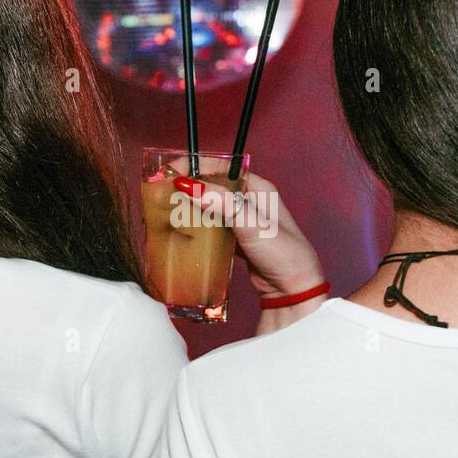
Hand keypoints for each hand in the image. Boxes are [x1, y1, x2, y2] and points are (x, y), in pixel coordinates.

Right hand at [172, 171, 323, 300]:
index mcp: (260, 189)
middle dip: (191, 186)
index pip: (223, 168)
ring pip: (213, 207)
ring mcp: (244, 221)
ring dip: (193, 206)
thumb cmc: (284, 255)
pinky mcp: (238, 239)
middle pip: (215, 186)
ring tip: (169, 207)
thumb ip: (223, 204)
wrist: (294, 291)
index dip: (197, 166)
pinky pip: (214, 227)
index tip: (172, 170)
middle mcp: (252, 201)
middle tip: (163, 189)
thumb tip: (191, 187)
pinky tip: (185, 229)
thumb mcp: (252, 225)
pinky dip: (200, 226)